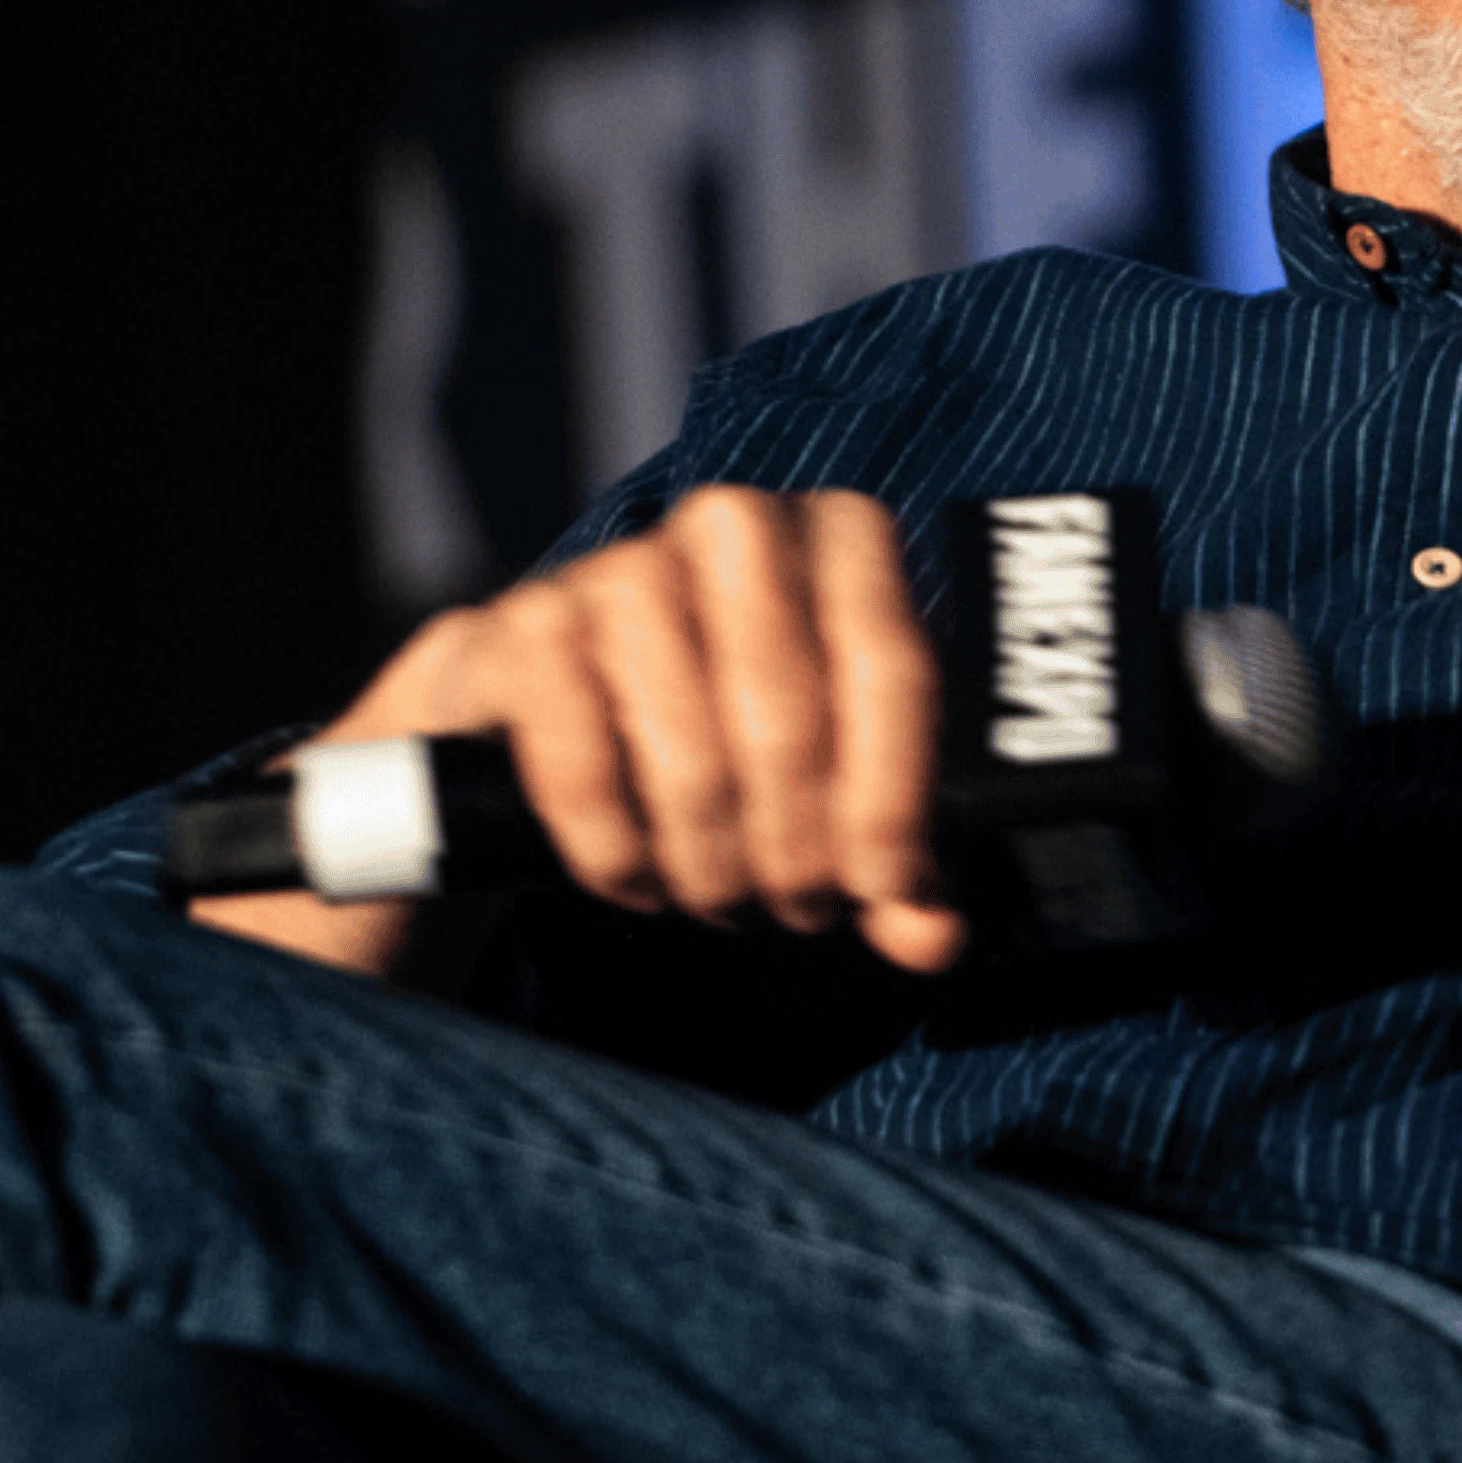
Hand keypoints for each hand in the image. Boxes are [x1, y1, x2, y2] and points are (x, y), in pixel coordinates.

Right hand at [191, 485, 965, 978]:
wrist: (565, 693)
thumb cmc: (736, 727)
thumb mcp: (840, 782)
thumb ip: (900, 861)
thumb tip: (930, 936)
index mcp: (843, 536)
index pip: (892, 670)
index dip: (892, 802)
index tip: (882, 891)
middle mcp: (736, 526)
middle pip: (788, 722)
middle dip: (796, 849)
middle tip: (791, 907)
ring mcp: (623, 566)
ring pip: (693, 757)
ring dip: (709, 863)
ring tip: (716, 893)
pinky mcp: (530, 626)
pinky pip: (585, 772)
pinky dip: (618, 854)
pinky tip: (636, 878)